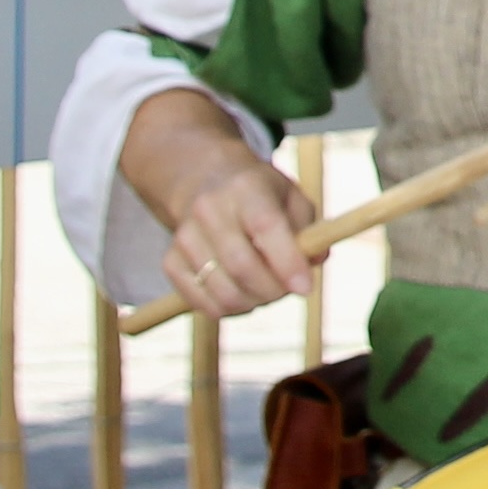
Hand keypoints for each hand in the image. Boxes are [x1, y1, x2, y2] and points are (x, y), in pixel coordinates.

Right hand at [127, 91, 313, 316]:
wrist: (204, 179)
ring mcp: (185, 235)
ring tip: (265, 290)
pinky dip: (226, 309)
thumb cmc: (260, 194)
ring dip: (253, 302)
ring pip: (222, 291)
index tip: (306, 288)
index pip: (265, 227)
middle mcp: (209, 209)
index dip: (287, 262)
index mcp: (246, 187)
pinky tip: (240, 293)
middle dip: (273, 290)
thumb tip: (316, 262)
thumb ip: (310, 230)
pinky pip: (200, 302)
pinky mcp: (171, 260)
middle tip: (288, 290)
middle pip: (241, 266)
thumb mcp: (291, 197)